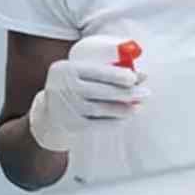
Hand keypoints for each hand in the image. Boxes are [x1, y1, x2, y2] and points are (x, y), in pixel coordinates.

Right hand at [28, 59, 148, 151]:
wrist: (49, 116)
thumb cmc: (74, 89)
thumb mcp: (82, 74)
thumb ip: (107, 71)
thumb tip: (141, 76)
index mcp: (67, 69)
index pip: (97, 71)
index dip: (118, 75)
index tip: (134, 78)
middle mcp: (63, 87)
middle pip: (103, 91)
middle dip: (128, 92)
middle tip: (145, 93)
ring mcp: (66, 108)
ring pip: (103, 108)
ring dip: (125, 108)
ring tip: (138, 106)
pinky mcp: (72, 125)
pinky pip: (100, 123)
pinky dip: (116, 120)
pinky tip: (126, 117)